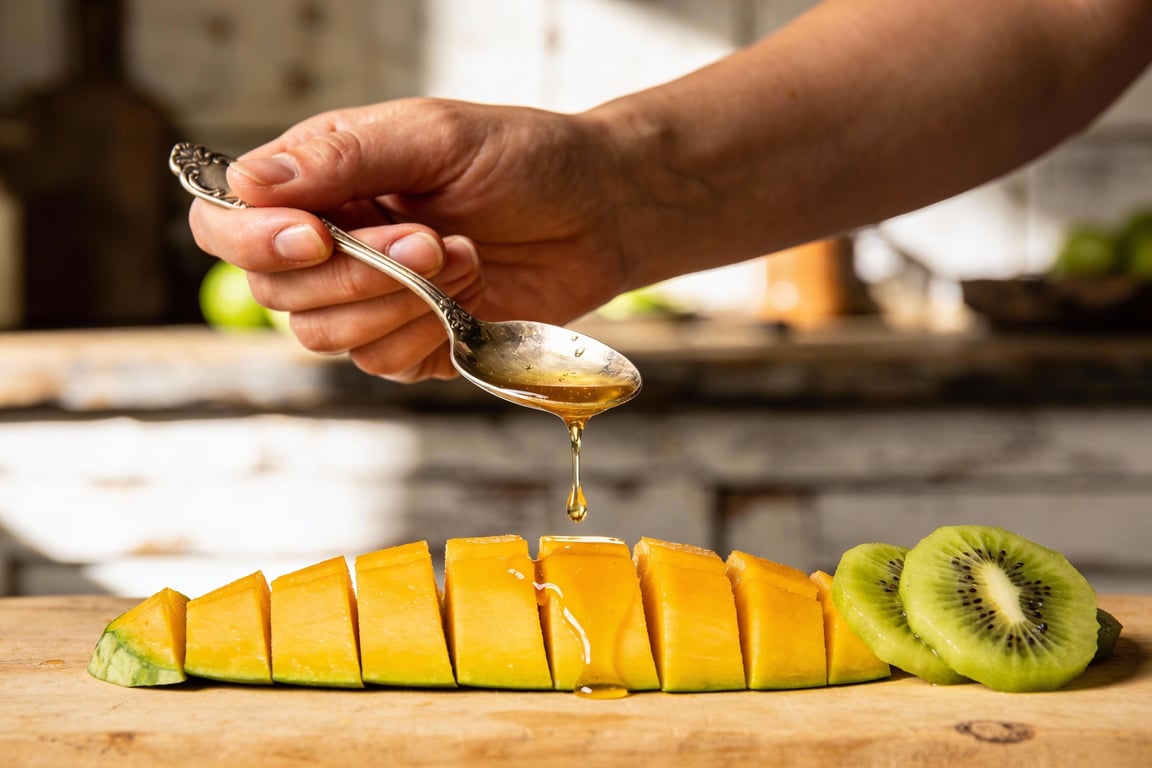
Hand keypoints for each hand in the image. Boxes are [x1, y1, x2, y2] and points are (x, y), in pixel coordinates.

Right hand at [187, 98, 633, 381]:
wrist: (600, 212)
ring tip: (463, 254)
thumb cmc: (521, 158)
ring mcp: (369, 302)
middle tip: (432, 238)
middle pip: (276, 292)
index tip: (316, 235)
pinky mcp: (411, 345)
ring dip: (396, 302)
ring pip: (324, 337)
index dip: (253, 241)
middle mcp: (330, 246)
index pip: (228, 225)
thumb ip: (341, 157)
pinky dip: (424, 333)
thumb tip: (245, 183)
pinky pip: (381, 363)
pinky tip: (469, 292)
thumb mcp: (433, 137)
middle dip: (356, 273)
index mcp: (319, 184)